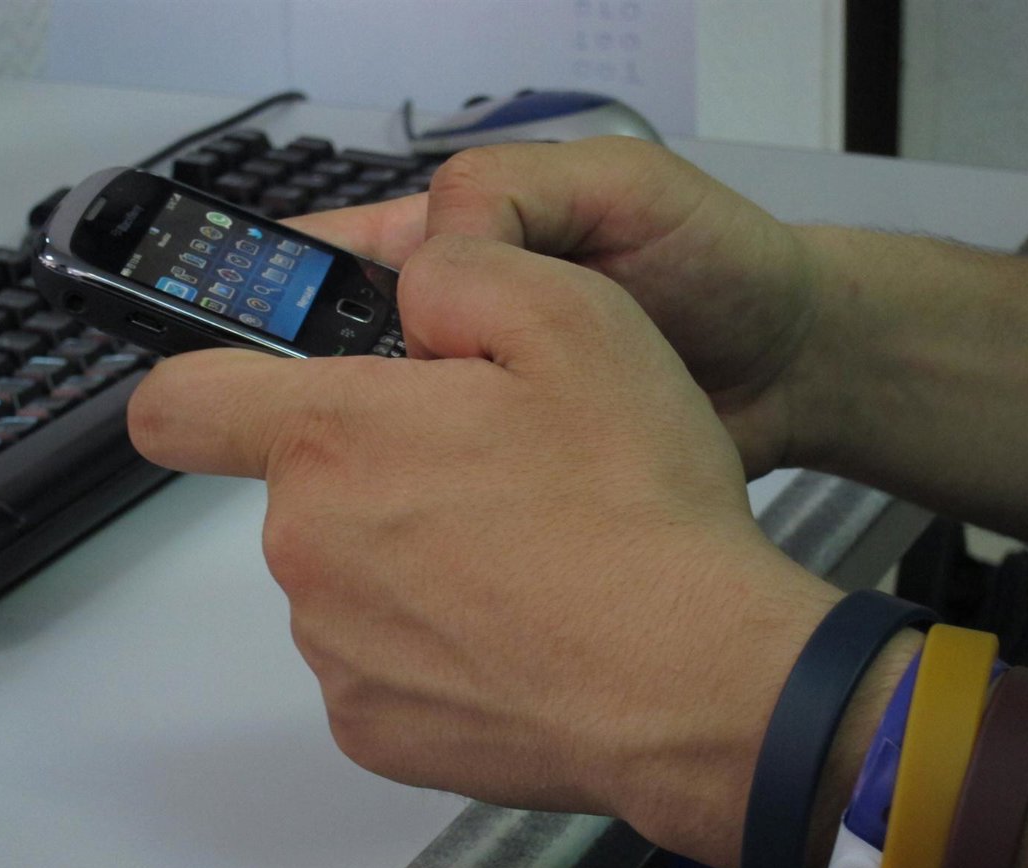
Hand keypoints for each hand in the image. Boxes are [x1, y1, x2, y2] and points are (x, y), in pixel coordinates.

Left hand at [129, 233, 838, 866]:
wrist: (696, 681)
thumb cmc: (636, 504)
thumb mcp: (573, 319)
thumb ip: (459, 269)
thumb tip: (406, 286)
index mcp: (334, 439)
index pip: (180, 403)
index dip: (209, 384)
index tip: (253, 394)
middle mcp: (306, 548)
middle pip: (303, 486)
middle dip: (378, 468)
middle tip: (492, 474)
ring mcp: (333, 649)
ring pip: (346, 573)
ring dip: (407, 555)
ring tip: (518, 560)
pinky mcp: (369, 728)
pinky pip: (376, 659)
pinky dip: (429, 642)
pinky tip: (512, 632)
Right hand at [287, 137, 818, 476]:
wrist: (791, 372)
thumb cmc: (721, 265)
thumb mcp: (621, 186)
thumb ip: (511, 197)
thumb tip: (427, 252)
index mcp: (458, 249)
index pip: (331, 262)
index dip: (283, 292)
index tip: (237, 333)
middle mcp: (453, 333)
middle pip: (338, 363)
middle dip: (337, 393)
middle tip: (381, 424)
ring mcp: (476, 412)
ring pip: (377, 436)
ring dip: (385, 458)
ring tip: (436, 479)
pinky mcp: (507, 474)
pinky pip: (437, 491)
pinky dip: (430, 507)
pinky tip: (455, 522)